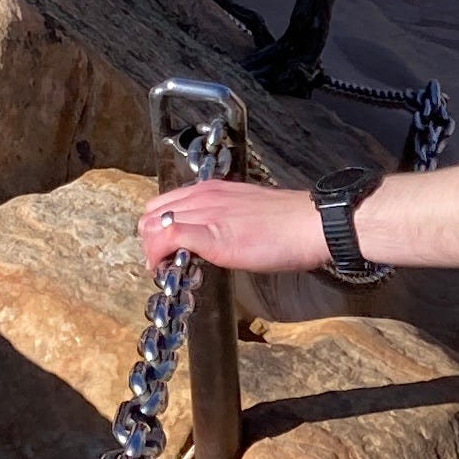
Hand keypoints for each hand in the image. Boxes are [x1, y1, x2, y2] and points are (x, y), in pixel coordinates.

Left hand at [141, 178, 329, 270]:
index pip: (165, 203)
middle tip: (161, 262)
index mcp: (212, 190)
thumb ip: (225, 219)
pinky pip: (168, 237)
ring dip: (150, 249)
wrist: (311, 224)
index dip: (157, 228)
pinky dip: (158, 255)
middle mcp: (203, 196)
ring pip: (153, 225)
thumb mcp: (247, 211)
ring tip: (164, 268)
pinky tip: (165, 269)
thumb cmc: (290, 223)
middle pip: (151, 214)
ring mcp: (206, 214)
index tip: (165, 249)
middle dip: (148, 239)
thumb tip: (215, 236)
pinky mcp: (211, 235)